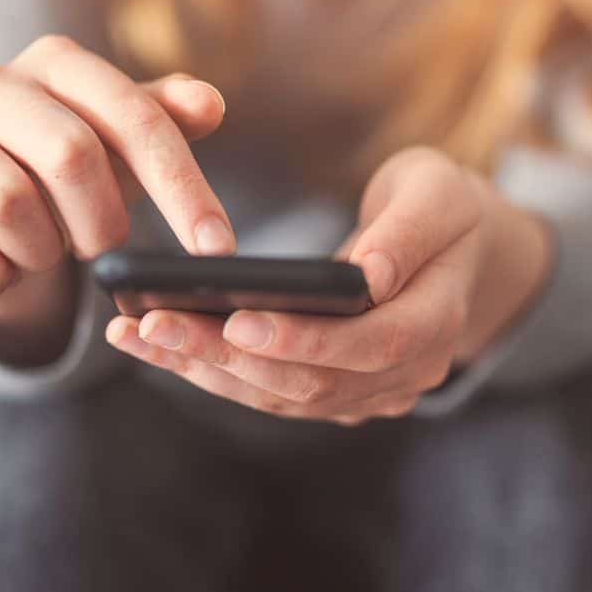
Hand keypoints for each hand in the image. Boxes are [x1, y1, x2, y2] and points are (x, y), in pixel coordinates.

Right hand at [0, 35, 234, 362]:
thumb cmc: (68, 171)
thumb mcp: (125, 144)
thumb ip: (167, 121)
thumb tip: (210, 103)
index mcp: (57, 61)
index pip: (136, 119)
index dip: (184, 188)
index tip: (217, 249)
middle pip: (72, 157)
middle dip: (102, 222)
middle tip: (98, 243)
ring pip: (9, 204)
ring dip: (42, 250)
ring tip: (41, 246)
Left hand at [106, 147, 549, 424]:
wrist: (455, 251)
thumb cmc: (443, 208)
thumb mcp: (438, 194)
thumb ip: (407, 232)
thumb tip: (364, 274)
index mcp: (437, 322)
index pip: (371, 345)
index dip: (304, 340)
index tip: (237, 320)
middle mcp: (405, 374)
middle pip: (312, 383)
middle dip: (227, 358)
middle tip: (154, 326)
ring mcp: (368, 392)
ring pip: (282, 397)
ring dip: (207, 371)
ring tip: (137, 336)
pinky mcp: (334, 391)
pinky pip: (270, 392)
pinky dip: (214, 372)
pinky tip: (159, 345)